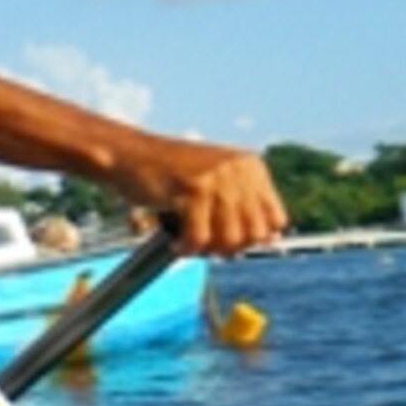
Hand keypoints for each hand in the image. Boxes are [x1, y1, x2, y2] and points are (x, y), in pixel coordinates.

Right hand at [141, 142, 285, 256]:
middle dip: (230, 247)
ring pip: (230, 240)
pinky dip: (186, 248)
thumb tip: (271, 241)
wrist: (129, 155)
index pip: (276, 220)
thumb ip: (243, 207)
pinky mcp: (192, 189)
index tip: (228, 238)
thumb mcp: (216, 182)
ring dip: (207, 250)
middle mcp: (238, 169)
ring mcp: (216, 178)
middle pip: (255, 235)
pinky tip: (175, 241)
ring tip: (189, 240)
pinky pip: (199, 239)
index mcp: (250, 167)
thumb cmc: (170, 174)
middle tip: (207, 244)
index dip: (253, 238)